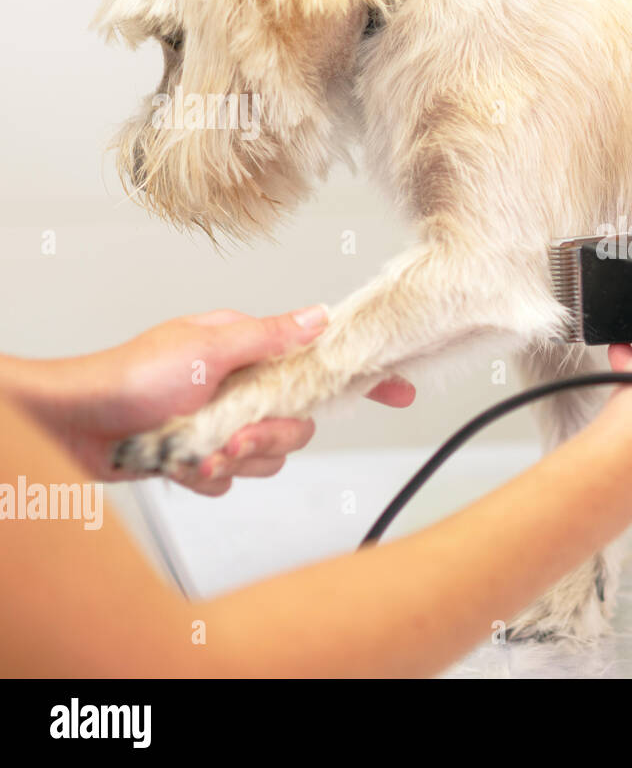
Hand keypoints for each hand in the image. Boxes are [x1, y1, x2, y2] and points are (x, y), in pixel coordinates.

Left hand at [2, 306, 413, 495]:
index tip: (398, 387)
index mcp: (249, 348)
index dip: (360, 373)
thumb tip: (321, 315)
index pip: (318, 356)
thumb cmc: (128, 377)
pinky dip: (209, 475)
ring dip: (235, 458)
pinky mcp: (203, 453)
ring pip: (269, 454)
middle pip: (298, 420)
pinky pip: (233, 476)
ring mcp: (223, 419)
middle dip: (270, 435)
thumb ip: (272, 336)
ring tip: (198, 450)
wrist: (72, 424)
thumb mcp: (209, 348)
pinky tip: (183, 464)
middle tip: (238, 434)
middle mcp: (242, 383)